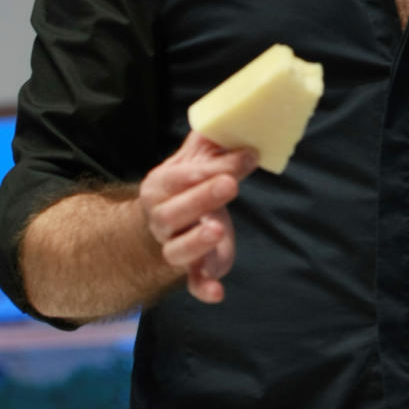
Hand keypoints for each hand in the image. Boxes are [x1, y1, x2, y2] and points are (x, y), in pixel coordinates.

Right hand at [138, 130, 258, 302]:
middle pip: (174, 212)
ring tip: (217, 230)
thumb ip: (208, 143)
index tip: (248, 155)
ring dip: (196, 241)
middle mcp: (162, 218)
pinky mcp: (192, 269)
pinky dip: (203, 288)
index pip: (183, 176)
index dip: (213, 166)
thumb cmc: (185, 188)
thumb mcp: (191, 161)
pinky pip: (192, 282)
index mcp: (160, 186)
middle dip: (202, 196)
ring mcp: (173, 246)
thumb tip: (234, 115)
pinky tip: (217, 293)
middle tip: (230, 184)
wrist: (164, 226)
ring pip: (177, 249)